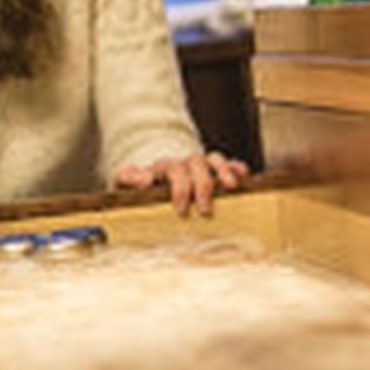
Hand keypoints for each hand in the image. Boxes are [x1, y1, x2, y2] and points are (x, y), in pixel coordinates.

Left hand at [114, 150, 248, 216]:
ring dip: (223, 170)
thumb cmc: (139, 190)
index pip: (173, 169)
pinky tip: (244, 176)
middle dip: (202, 185)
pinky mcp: (214, 172)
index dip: (179, 188)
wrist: (151, 184)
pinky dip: (236, 168)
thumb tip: (143, 179)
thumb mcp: (125, 185)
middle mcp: (184, 162)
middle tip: (203, 209)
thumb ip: (128, 179)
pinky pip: (228, 164)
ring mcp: (200, 166)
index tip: (180, 209)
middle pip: (196, 163)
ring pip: (214, 159)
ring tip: (231, 185)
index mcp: (163, 167)